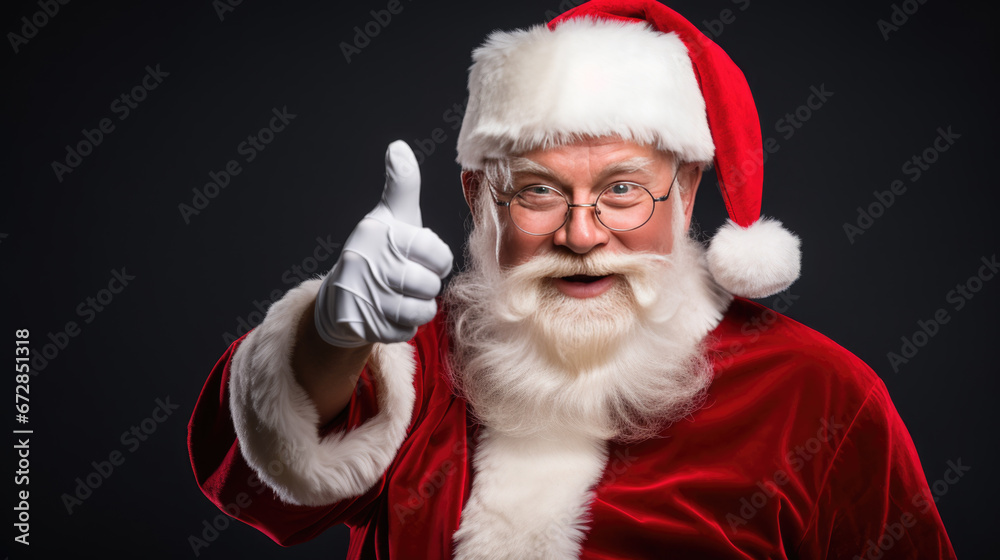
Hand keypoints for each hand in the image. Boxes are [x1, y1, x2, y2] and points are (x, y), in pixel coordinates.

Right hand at [314, 140, 452, 346]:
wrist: (343, 293)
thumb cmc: (380, 249)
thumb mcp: (391, 214)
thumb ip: (402, 183)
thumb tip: (399, 147)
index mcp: (380, 234)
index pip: (436, 253)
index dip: (438, 259)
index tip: (426, 257)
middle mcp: (368, 264)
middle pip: (428, 285)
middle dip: (426, 284)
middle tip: (411, 278)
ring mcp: (364, 297)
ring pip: (421, 311)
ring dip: (418, 306)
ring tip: (403, 295)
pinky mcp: (364, 326)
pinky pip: (406, 331)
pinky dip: (404, 324)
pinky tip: (391, 311)